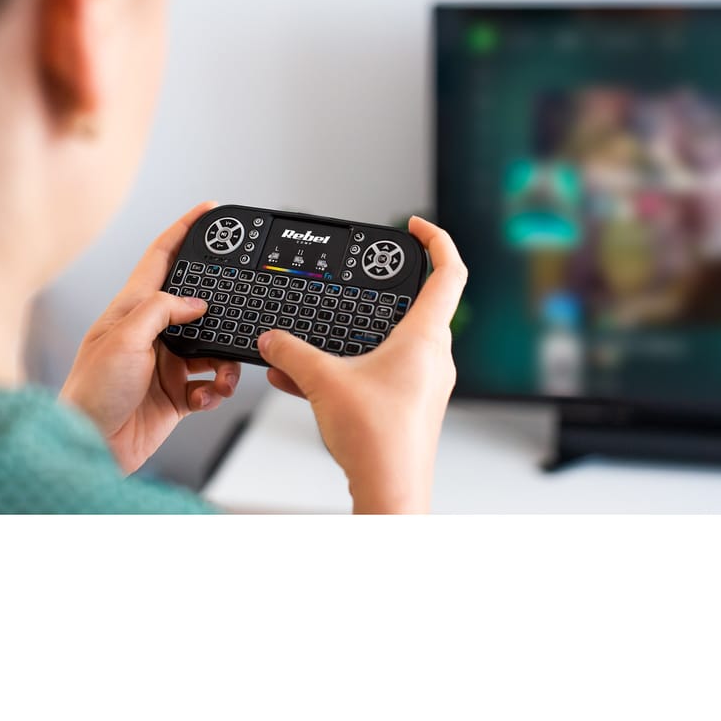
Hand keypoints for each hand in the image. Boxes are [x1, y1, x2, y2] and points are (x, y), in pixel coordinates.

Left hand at [60, 201, 240, 473]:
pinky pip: (209, 383)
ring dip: (223, 360)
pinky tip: (206, 396)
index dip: (184, 230)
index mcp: (132, 309)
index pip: (161, 257)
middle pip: (196, 305)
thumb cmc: (92, 392)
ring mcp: (165, 363)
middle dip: (221, 310)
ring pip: (211, 347)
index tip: (208, 210)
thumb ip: (162, 311)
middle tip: (239, 309)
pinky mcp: (176, 393)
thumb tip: (196, 303)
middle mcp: (151, 332)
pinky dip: (215, 390)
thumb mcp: (125, 339)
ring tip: (222, 375)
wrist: (91, 446)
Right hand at [257, 217, 465, 512]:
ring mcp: (422, 383)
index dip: (437, 240)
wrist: (390, 495)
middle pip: (419, 306)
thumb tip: (271, 340)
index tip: (416, 225)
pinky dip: (345, 368)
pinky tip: (299, 378)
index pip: (449, 273)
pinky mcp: (407, 405)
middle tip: (366, 279)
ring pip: (390, 343)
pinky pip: (376, 372)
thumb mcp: (324, 382)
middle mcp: (432, 358)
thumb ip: (292, 354)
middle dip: (385, 292)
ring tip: (313, 340)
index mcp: (426, 339)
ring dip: (353, 337)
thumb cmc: (378, 441)